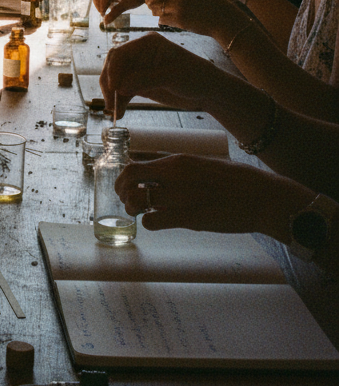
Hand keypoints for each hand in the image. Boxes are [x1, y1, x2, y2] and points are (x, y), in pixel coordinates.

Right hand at [100, 32, 209, 116]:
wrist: (208, 90)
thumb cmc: (195, 76)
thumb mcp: (172, 76)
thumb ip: (145, 79)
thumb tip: (119, 87)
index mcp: (146, 43)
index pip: (120, 53)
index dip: (113, 70)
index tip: (113, 88)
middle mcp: (138, 54)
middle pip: (113, 66)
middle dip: (109, 84)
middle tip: (110, 103)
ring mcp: (138, 68)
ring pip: (116, 80)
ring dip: (113, 95)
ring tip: (115, 111)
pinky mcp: (138, 83)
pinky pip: (123, 91)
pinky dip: (120, 101)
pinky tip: (120, 112)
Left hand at [115, 154, 300, 235]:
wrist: (264, 197)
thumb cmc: (236, 180)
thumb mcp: (202, 163)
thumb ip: (177, 166)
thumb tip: (151, 165)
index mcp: (178, 161)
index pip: (134, 165)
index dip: (122, 177)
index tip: (123, 184)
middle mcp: (174, 176)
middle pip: (129, 180)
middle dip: (121, 191)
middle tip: (125, 200)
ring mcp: (181, 197)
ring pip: (137, 202)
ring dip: (133, 209)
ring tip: (140, 213)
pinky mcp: (190, 219)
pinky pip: (153, 222)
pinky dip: (149, 223)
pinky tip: (158, 222)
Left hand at [137, 0, 237, 35]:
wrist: (223, 18)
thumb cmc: (205, 1)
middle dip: (149, 0)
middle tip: (156, 3)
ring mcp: (178, 6)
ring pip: (153, 9)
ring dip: (156, 11)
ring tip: (167, 11)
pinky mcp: (180, 20)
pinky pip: (161, 19)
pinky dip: (164, 20)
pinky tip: (174, 18)